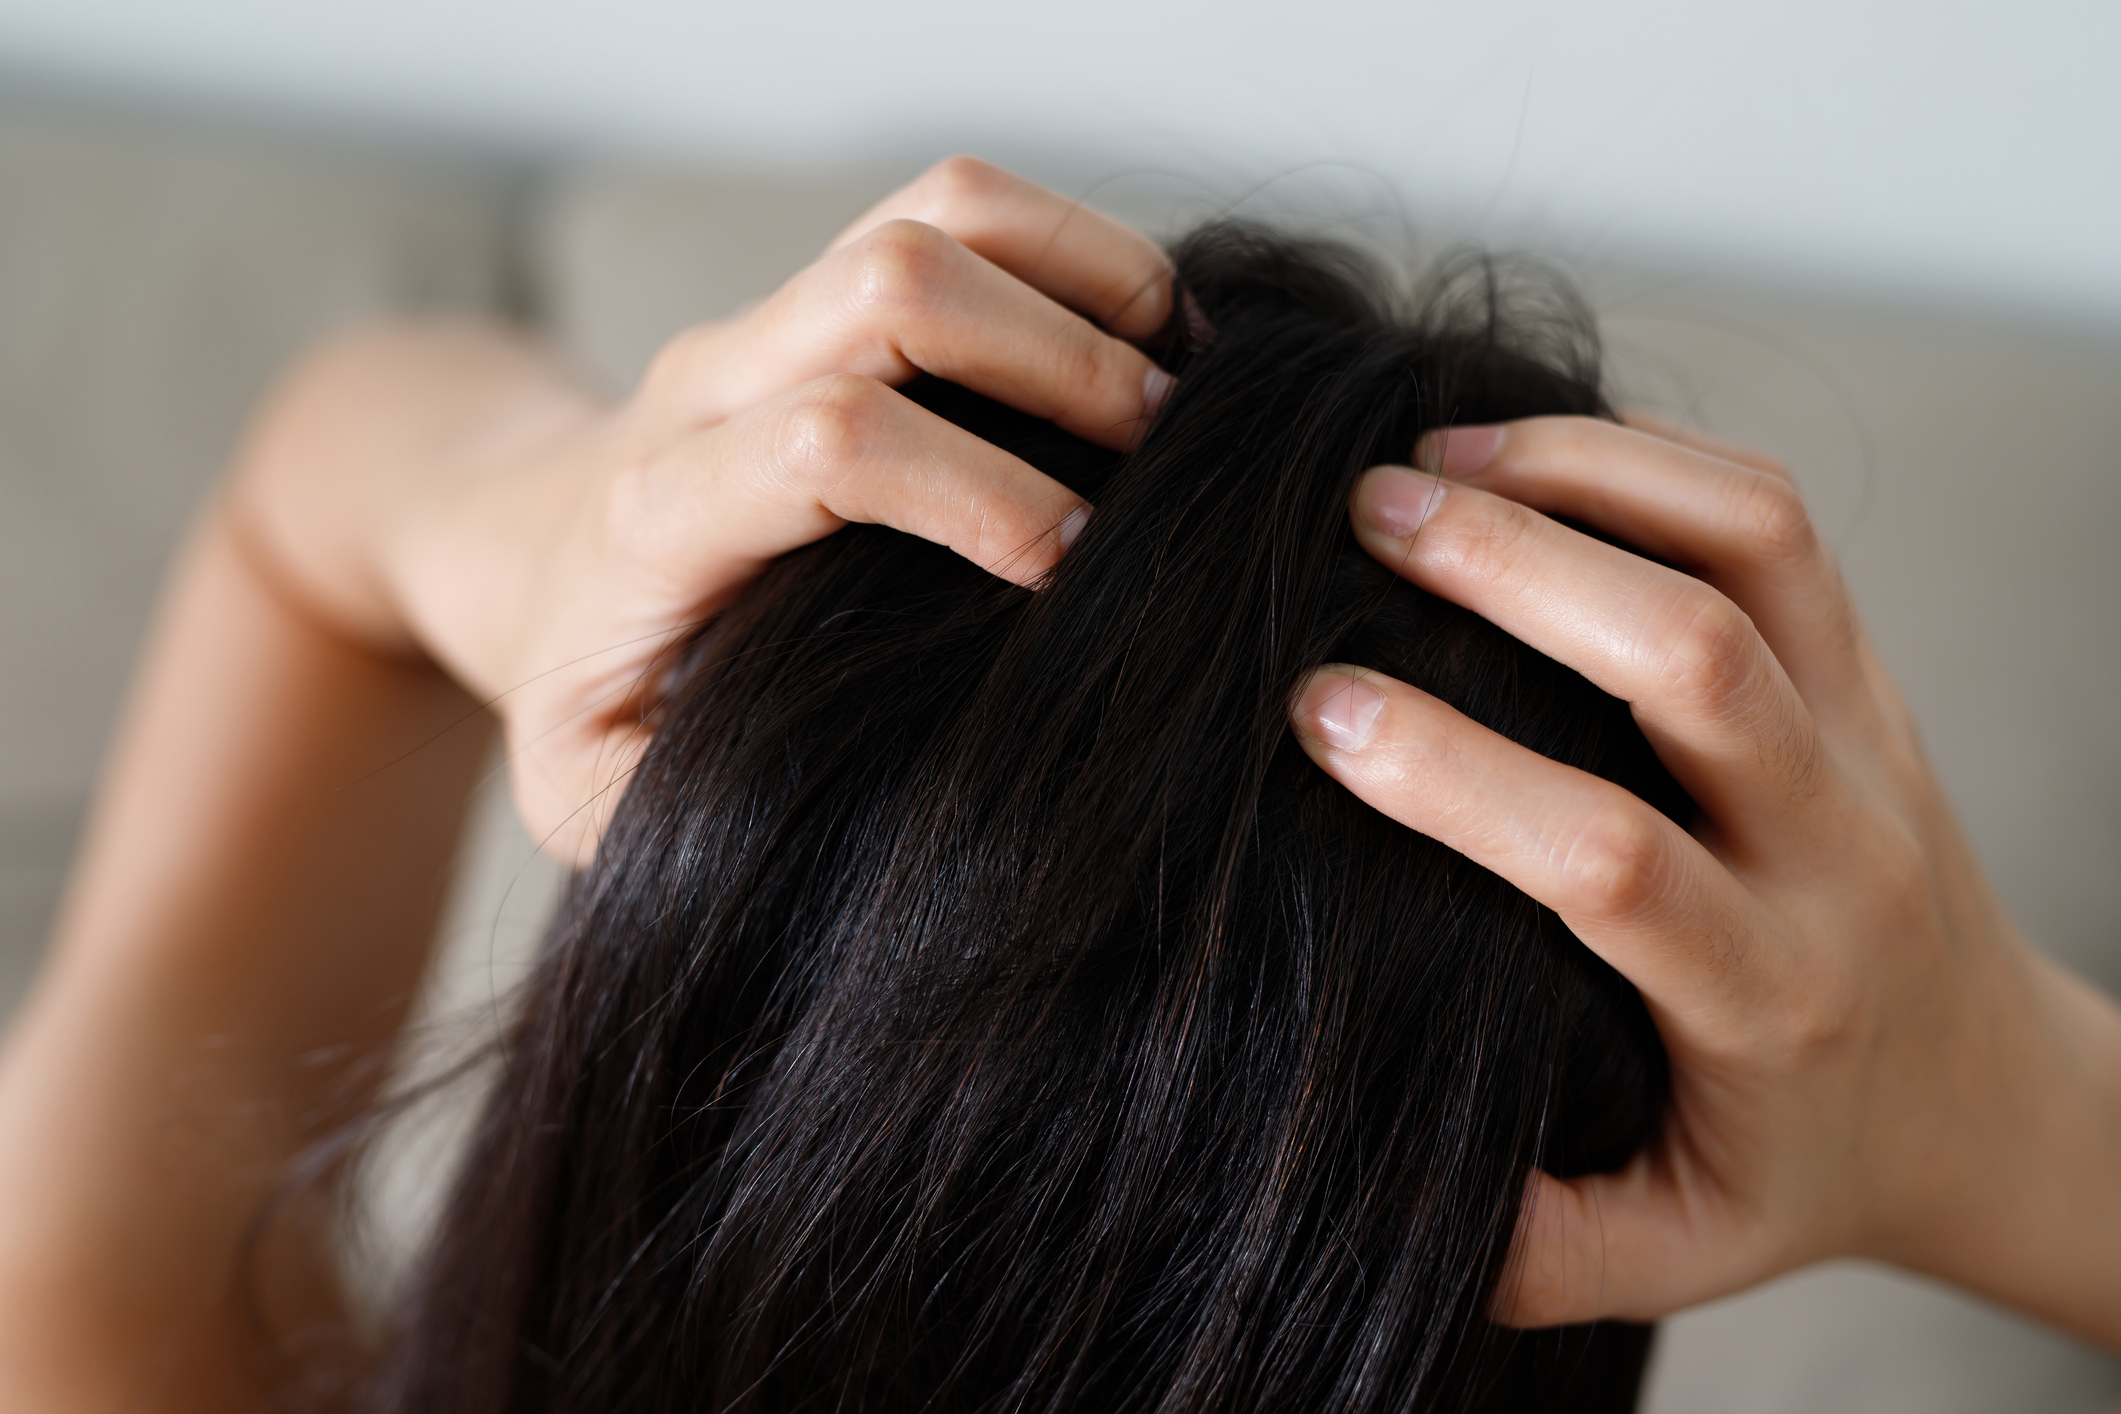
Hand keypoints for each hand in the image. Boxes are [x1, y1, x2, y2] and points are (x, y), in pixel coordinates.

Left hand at [231, 158, 1173, 863]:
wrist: (522, 546)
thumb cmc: (583, 685)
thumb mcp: (593, 791)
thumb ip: (684, 811)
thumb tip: (861, 837)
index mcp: (663, 518)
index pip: (826, 445)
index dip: (975, 490)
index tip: (1072, 570)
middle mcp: (713, 387)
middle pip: (888, 289)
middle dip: (1058, 362)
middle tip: (1169, 459)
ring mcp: (775, 319)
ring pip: (933, 215)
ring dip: (1084, 275)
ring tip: (1187, 377)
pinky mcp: (830, 287)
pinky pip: (958, 207)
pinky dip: (1074, 244)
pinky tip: (1148, 337)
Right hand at [1289, 416, 2120, 1343]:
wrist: (1985, 1099)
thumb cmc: (1806, 1167)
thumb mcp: (1678, 1250)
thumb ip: (1538, 1250)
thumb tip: (1382, 1198)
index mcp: (1762, 993)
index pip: (1609, 858)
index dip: (1456, 775)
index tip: (1321, 715)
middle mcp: (1827, 847)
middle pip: (1695, 660)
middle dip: (1517, 567)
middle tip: (1365, 517)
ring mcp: (1862, 738)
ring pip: (1757, 550)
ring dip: (1591, 475)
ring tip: (1437, 455)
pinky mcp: (1864, 674)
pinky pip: (1781, 527)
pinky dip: (1653, 460)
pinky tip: (1535, 455)